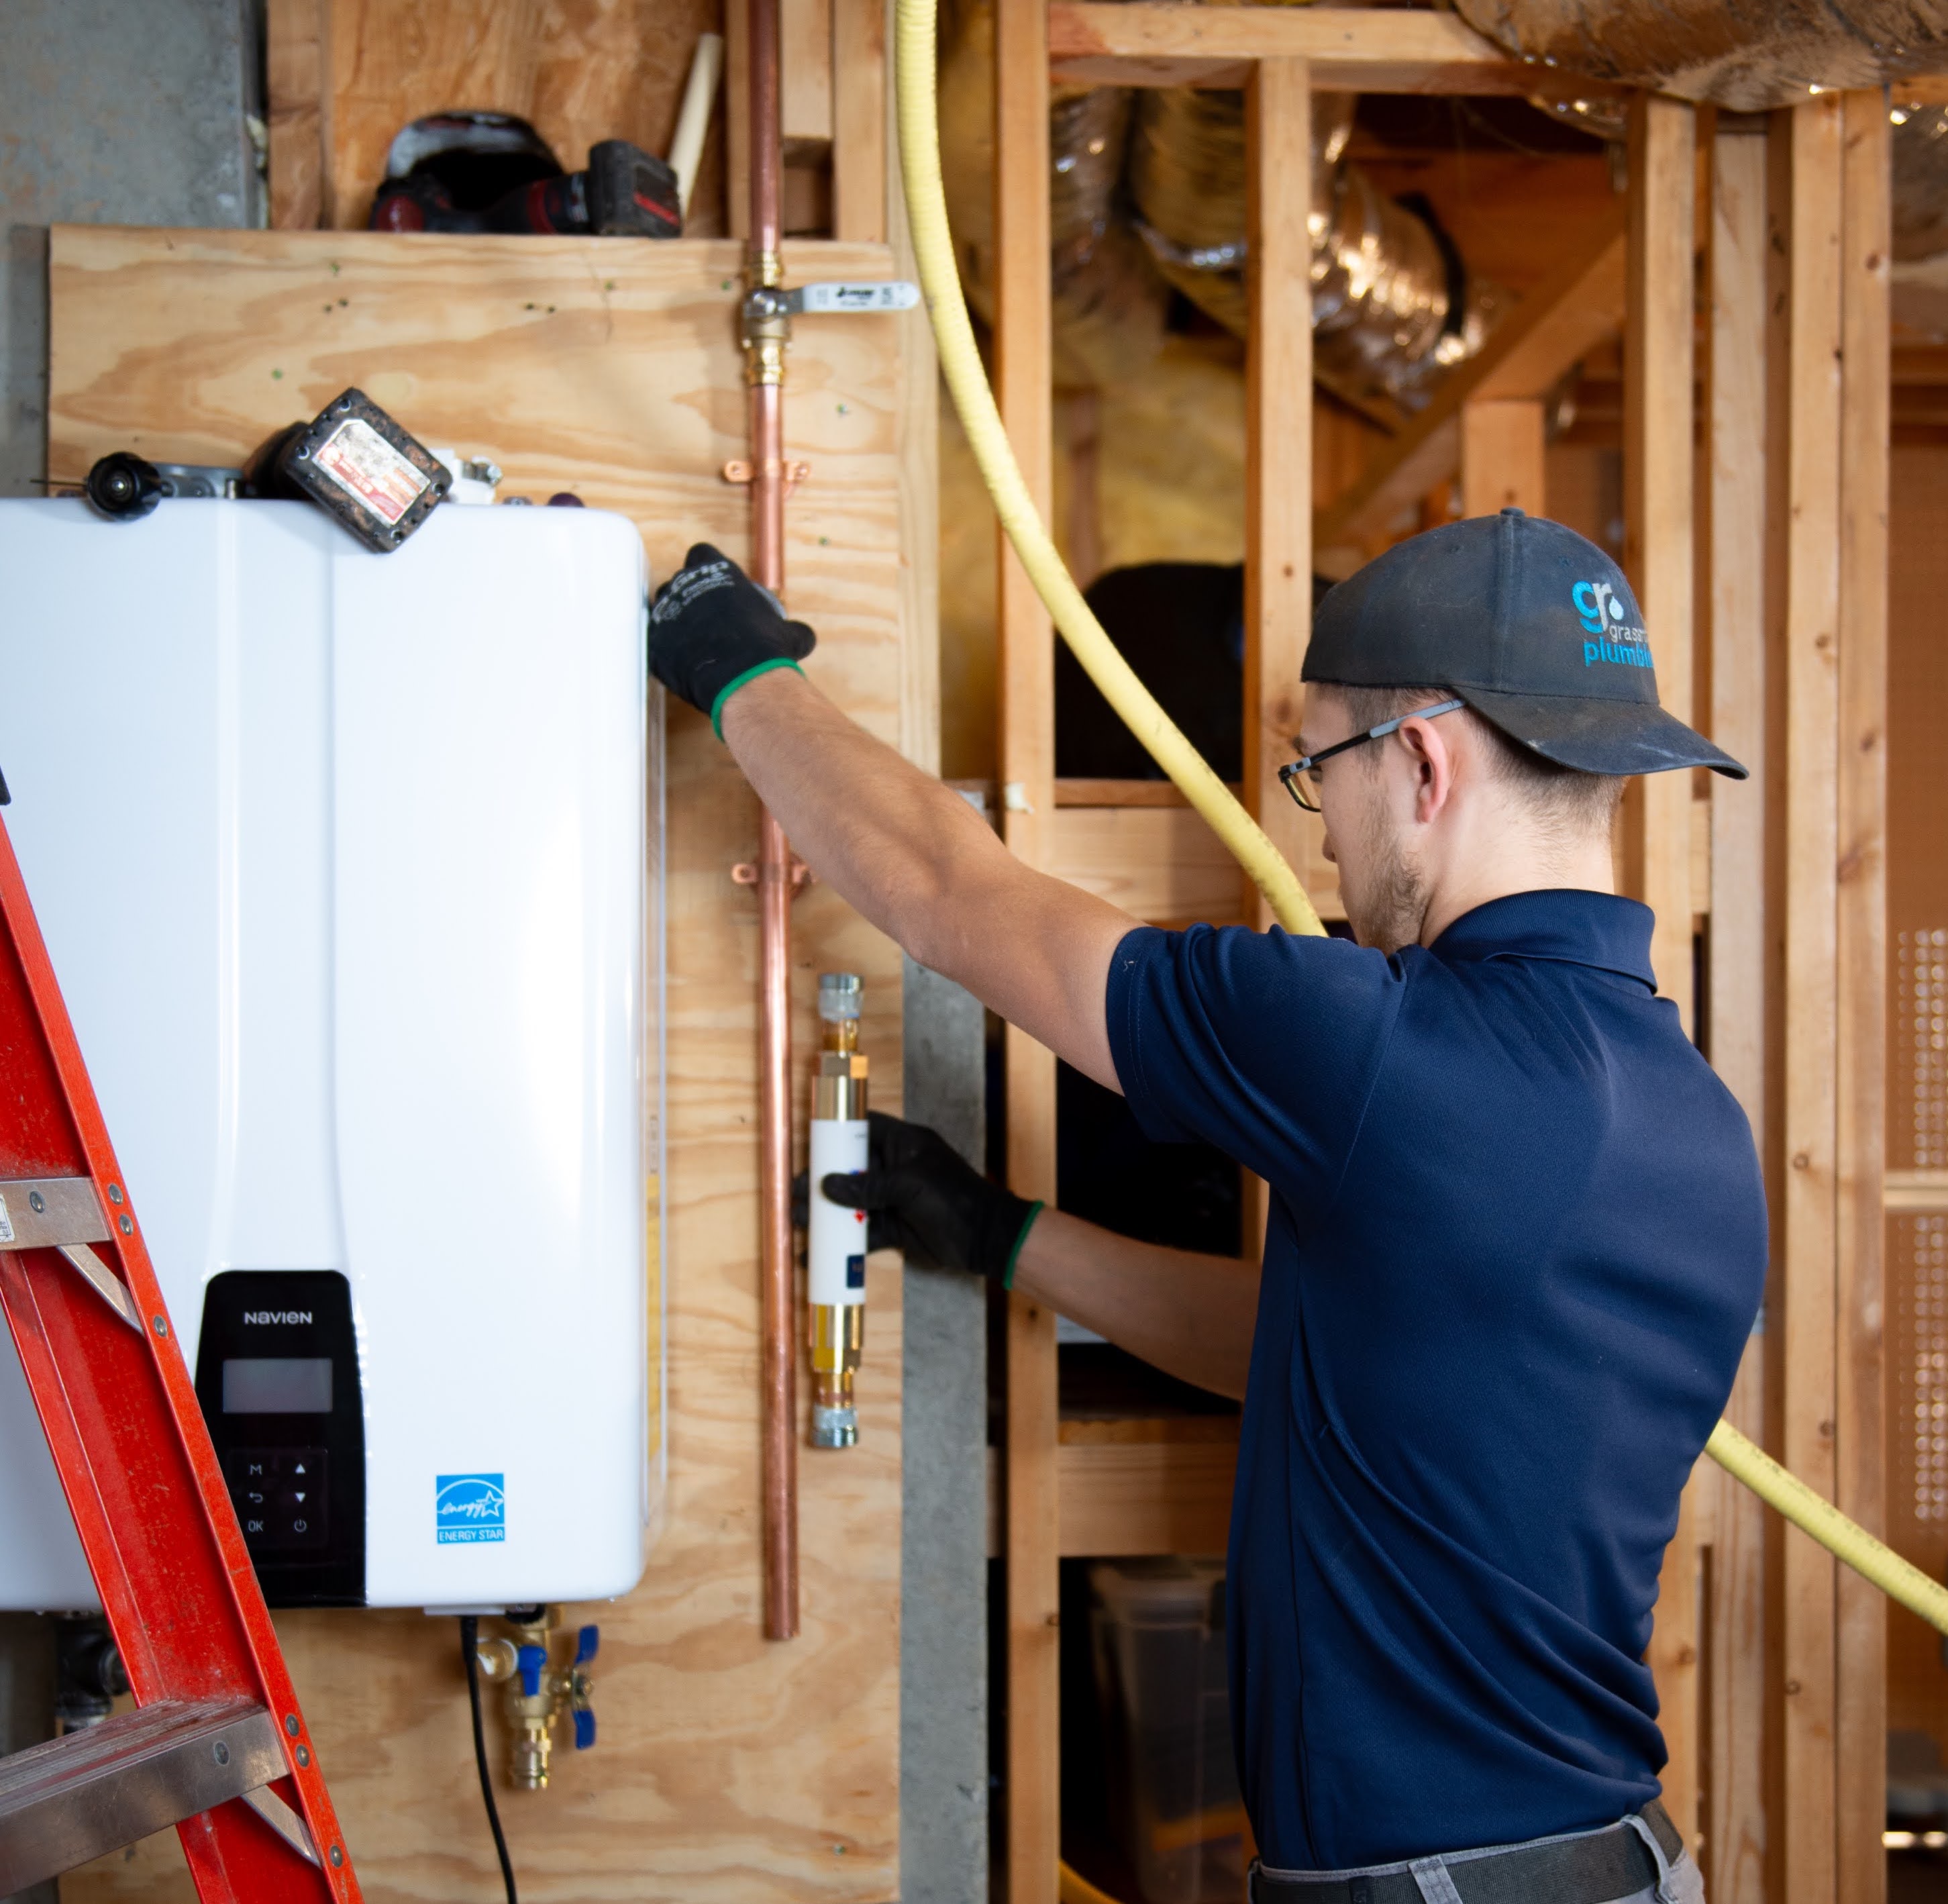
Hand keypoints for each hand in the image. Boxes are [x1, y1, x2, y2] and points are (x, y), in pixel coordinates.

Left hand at [647, 543, 815, 734]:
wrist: (740, 678)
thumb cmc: (765, 649)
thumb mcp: (789, 635)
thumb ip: (791, 629)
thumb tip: (802, 636)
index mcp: (716, 571)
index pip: (702, 554)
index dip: (706, 568)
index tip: (713, 584)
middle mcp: (686, 583)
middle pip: (678, 580)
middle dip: (688, 595)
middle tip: (704, 618)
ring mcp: (666, 610)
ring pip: (662, 608)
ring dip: (674, 620)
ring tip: (690, 641)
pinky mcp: (654, 640)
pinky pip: (655, 640)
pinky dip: (665, 649)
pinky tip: (680, 662)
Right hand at [796, 1110, 1042, 1284]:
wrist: (986, 1239)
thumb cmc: (952, 1199)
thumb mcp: (910, 1185)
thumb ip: (868, 1186)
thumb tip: (827, 1185)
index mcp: (904, 1144)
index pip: (866, 1127)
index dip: (838, 1132)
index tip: (810, 1142)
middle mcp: (895, 1168)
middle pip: (852, 1169)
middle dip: (823, 1180)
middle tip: (795, 1192)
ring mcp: (895, 1199)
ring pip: (853, 1202)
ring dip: (828, 1212)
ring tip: (799, 1221)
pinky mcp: (895, 1228)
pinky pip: (864, 1232)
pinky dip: (844, 1242)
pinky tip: (820, 1251)